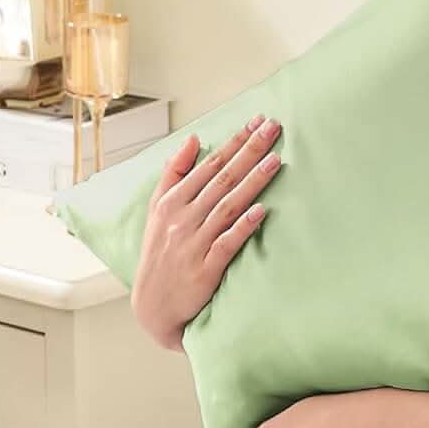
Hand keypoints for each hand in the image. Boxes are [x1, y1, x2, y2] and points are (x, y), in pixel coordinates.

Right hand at [131, 113, 284, 350]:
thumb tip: (193, 140)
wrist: (153, 305)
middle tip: (273, 129)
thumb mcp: (157, 210)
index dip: (235, 142)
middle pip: (221, 178)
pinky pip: (227, 243)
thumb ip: (174, 174)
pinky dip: (244, 227)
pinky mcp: (206, 268)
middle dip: (248, 151)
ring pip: (227, 206)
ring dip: (252, 182)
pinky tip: (262, 211)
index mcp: (172, 201)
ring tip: (275, 161)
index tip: (257, 122)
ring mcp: (194, 242)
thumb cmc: (160, 254)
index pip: (210, 164)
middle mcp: (182, 218)